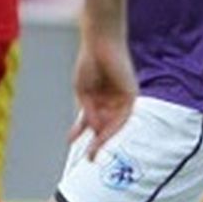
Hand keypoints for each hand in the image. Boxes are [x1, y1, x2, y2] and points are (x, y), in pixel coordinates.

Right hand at [71, 34, 135, 158]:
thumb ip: (90, 111)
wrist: (99, 42)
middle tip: (89, 159)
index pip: (94, 121)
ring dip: (103, 138)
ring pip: (113, 125)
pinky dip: (111, 124)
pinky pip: (122, 116)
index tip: (71, 142)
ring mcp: (123, 99)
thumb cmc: (89, 63)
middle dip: (97, 143)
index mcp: (100, 98)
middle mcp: (113, 101)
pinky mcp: (131, 95)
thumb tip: (95, 130)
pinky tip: (99, 131)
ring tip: (93, 152)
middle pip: (105, 126)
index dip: (83, 133)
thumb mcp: (83, 92)